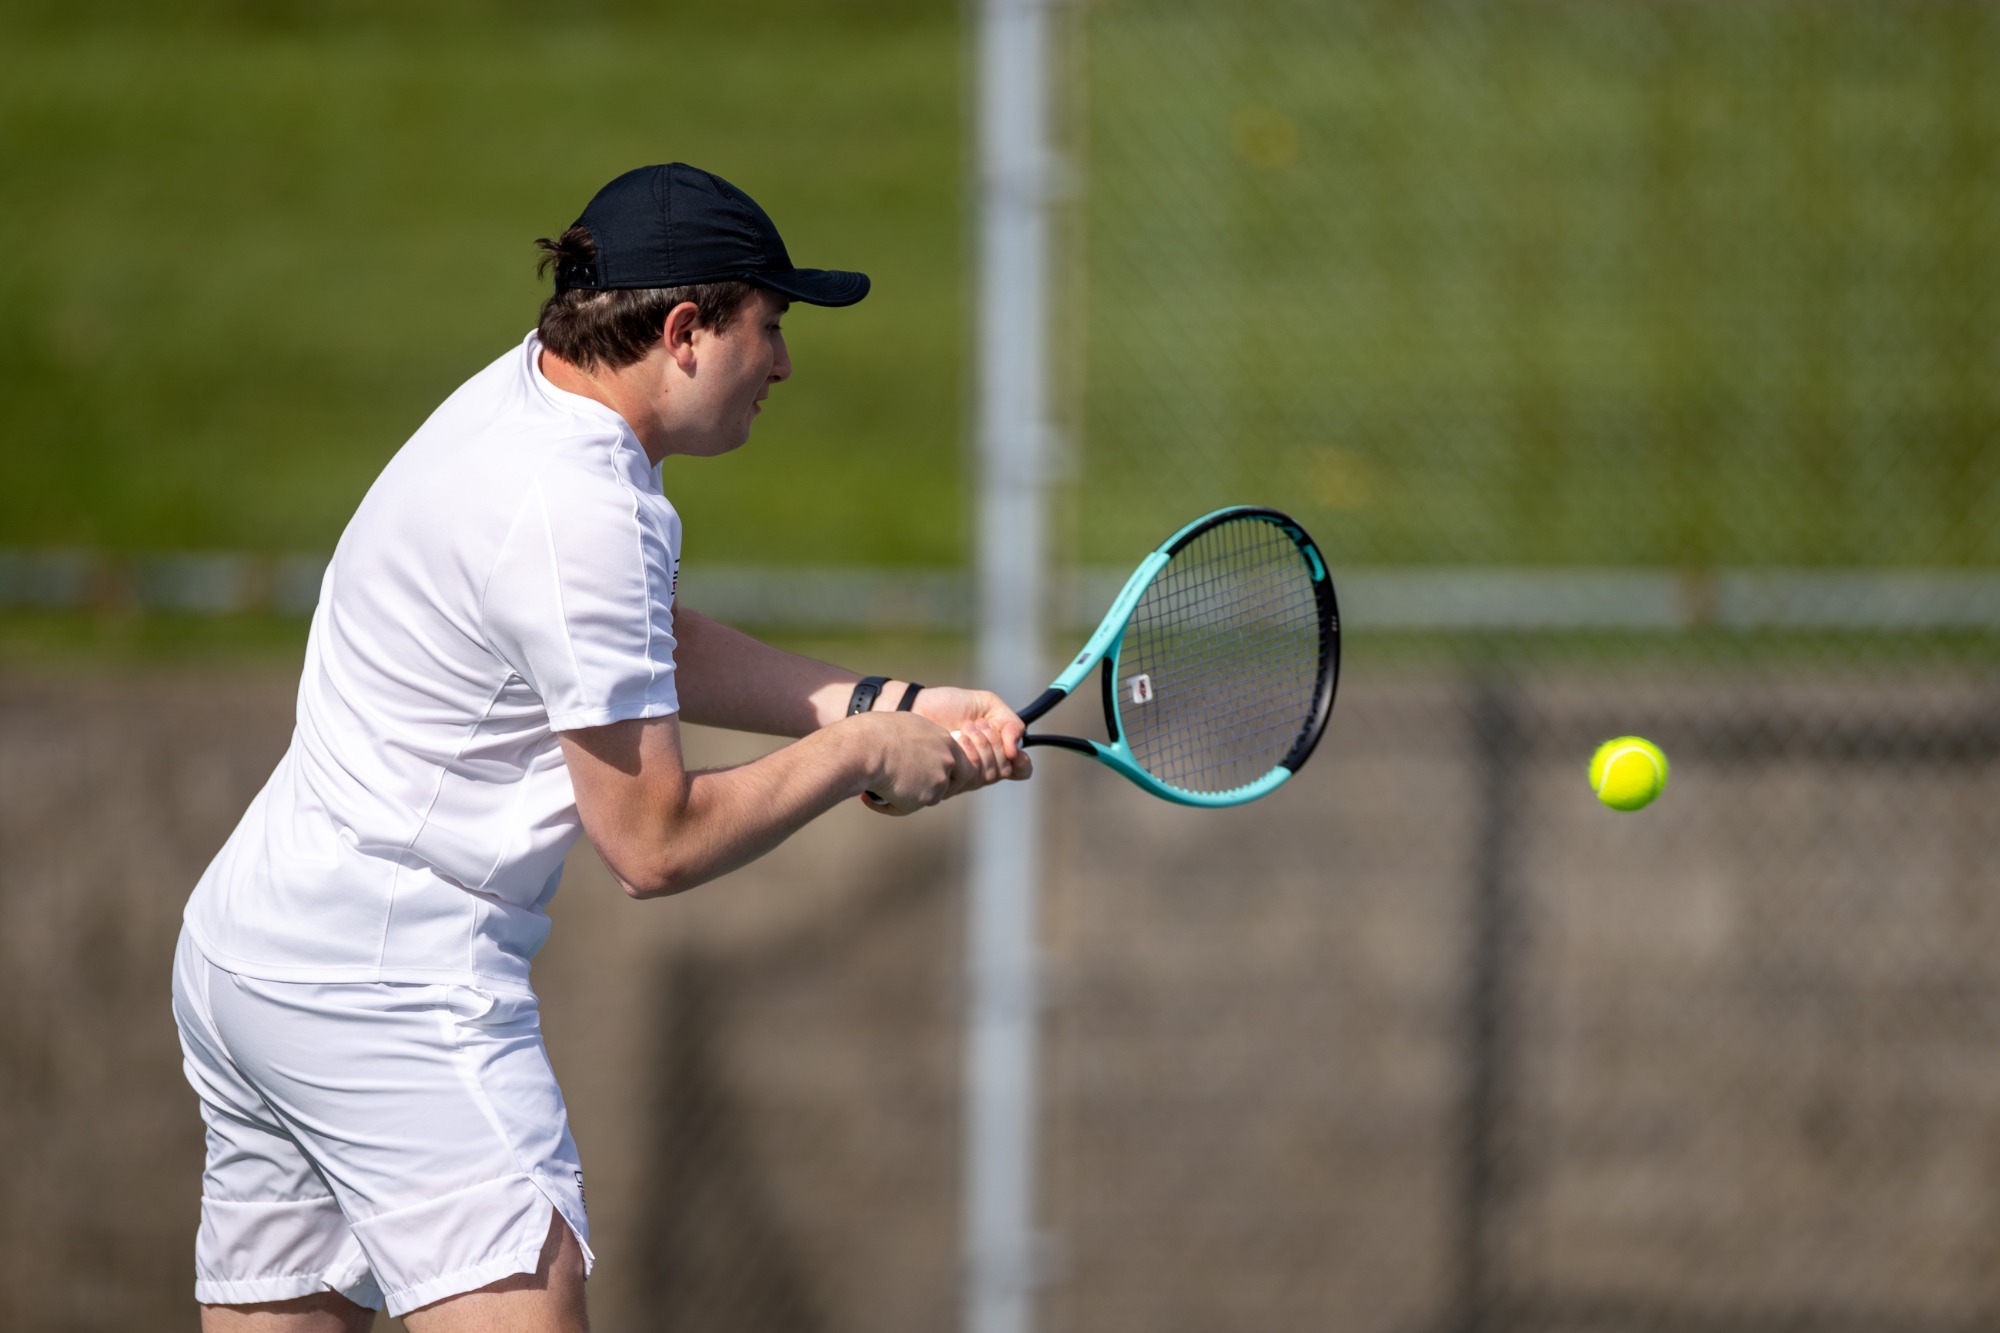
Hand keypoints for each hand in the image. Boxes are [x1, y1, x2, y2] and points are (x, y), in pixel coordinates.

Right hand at [848, 712, 961, 815]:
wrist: (865, 748)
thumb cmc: (876, 733)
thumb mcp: (907, 726)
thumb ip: (920, 741)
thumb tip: (914, 751)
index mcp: (944, 740)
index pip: (957, 761)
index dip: (941, 771)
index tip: (926, 774)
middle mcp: (947, 760)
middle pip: (950, 783)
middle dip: (932, 790)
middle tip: (909, 789)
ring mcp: (938, 780)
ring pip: (927, 797)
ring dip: (908, 797)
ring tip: (883, 787)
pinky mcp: (924, 798)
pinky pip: (905, 808)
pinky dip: (889, 806)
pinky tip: (872, 797)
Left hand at [908, 687, 1032, 784]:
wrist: (918, 706)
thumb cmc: (949, 705)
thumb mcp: (987, 704)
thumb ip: (1010, 722)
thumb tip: (1017, 749)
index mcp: (995, 751)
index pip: (1021, 770)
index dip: (1022, 763)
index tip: (1013, 749)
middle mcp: (983, 768)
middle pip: (1005, 771)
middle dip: (995, 743)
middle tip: (979, 724)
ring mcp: (966, 777)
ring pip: (989, 775)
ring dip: (982, 745)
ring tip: (965, 727)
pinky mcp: (949, 782)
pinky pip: (971, 776)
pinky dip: (969, 751)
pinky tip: (955, 738)